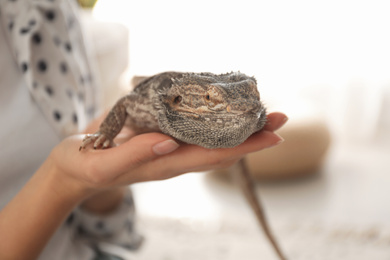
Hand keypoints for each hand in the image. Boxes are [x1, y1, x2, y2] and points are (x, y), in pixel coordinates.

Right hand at [49, 112, 286, 198]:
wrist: (72, 169)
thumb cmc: (83, 167)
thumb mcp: (101, 163)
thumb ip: (133, 154)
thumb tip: (168, 142)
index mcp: (162, 165)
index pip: (211, 157)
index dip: (244, 147)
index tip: (273, 136)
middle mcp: (171, 157)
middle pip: (219, 147)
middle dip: (251, 135)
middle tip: (280, 117)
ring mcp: (167, 147)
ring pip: (209, 137)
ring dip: (237, 126)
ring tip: (262, 111)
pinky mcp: (158, 135)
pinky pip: (191, 127)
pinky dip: (211, 117)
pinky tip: (222, 107)